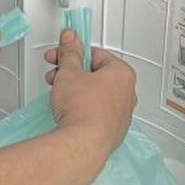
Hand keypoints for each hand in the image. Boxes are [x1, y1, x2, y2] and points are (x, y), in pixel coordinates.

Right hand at [43, 29, 135, 157]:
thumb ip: (69, 53)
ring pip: (98, 95)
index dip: (74, 54)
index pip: (96, 54)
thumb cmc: (82, 109)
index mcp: (122, 73)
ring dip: (78, 92)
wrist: (83, 144)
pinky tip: (70, 113)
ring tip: (60, 95)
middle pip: (97, 75)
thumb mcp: (69, 73)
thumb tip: (70, 40)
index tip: (62, 55)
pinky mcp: (114, 131)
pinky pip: (99, 114)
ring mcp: (122, 115)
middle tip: (57, 75)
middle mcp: (128, 93)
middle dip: (73, 74)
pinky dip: (85, 110)